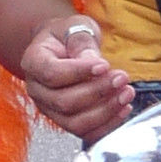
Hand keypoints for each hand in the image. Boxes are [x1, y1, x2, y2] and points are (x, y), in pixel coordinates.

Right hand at [19, 18, 134, 139]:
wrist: (63, 47)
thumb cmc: (68, 37)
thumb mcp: (76, 28)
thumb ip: (83, 43)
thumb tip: (95, 63)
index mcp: (33, 62)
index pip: (52, 73)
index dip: (80, 72)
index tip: (105, 65)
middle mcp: (37, 90)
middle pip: (64, 102)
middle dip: (99, 92)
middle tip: (122, 78)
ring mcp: (50, 109)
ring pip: (75, 123)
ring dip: (106, 111)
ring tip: (127, 93)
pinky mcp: (66, 121)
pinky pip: (86, 133)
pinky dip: (107, 125)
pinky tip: (124, 108)